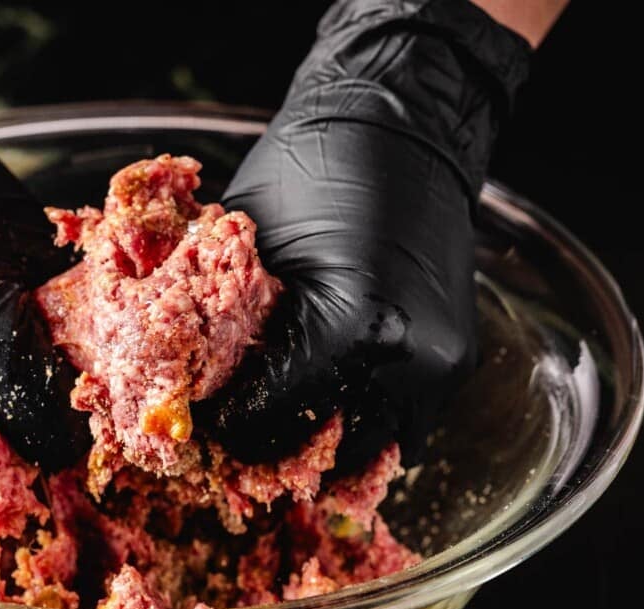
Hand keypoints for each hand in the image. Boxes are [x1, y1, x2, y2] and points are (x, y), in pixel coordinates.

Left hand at [199, 0, 531, 468]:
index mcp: (352, 328)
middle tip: (230, 441)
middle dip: (270, 447)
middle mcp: (408, 360)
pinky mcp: (459, 361)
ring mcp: (441, 367)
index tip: (197, 430)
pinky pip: (405, 424)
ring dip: (321, 443)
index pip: (268, 419)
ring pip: (369, 448)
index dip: (223, 428)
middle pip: (322, 449)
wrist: (404, 124)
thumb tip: (184, 389)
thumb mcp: (246, 243)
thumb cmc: (315, 166)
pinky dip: (361, 421)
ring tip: (278, 428)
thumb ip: (225, 324)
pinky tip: (325, 405)